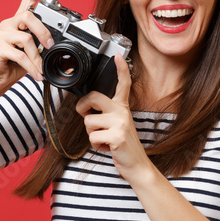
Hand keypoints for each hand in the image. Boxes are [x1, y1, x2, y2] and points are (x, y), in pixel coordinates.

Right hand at [0, 0, 57, 91]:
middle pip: (28, 16)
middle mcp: (8, 24)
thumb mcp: (32, 51)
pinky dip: (31, 67)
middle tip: (50, 46)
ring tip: (41, 68)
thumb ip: (40, 42)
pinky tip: (36, 74)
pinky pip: (19, 55)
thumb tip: (56, 43)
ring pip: (26, 38)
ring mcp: (0, 34)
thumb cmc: (15, 64)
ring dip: (37, 57)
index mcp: (18, 21)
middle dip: (43, 32)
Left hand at [75, 54, 152, 181]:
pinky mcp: (117, 135)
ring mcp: (120, 123)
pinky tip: (108, 147)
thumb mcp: (117, 126)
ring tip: (105, 139)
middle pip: (93, 97)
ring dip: (91, 135)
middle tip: (85, 115)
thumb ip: (105, 115)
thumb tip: (86, 111)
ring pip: (88, 122)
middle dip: (82, 107)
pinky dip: (96, 145)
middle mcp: (122, 112)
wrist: (137, 165)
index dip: (120, 69)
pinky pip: (92, 137)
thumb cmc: (123, 145)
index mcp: (122, 107)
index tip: (117, 56)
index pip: (123, 84)